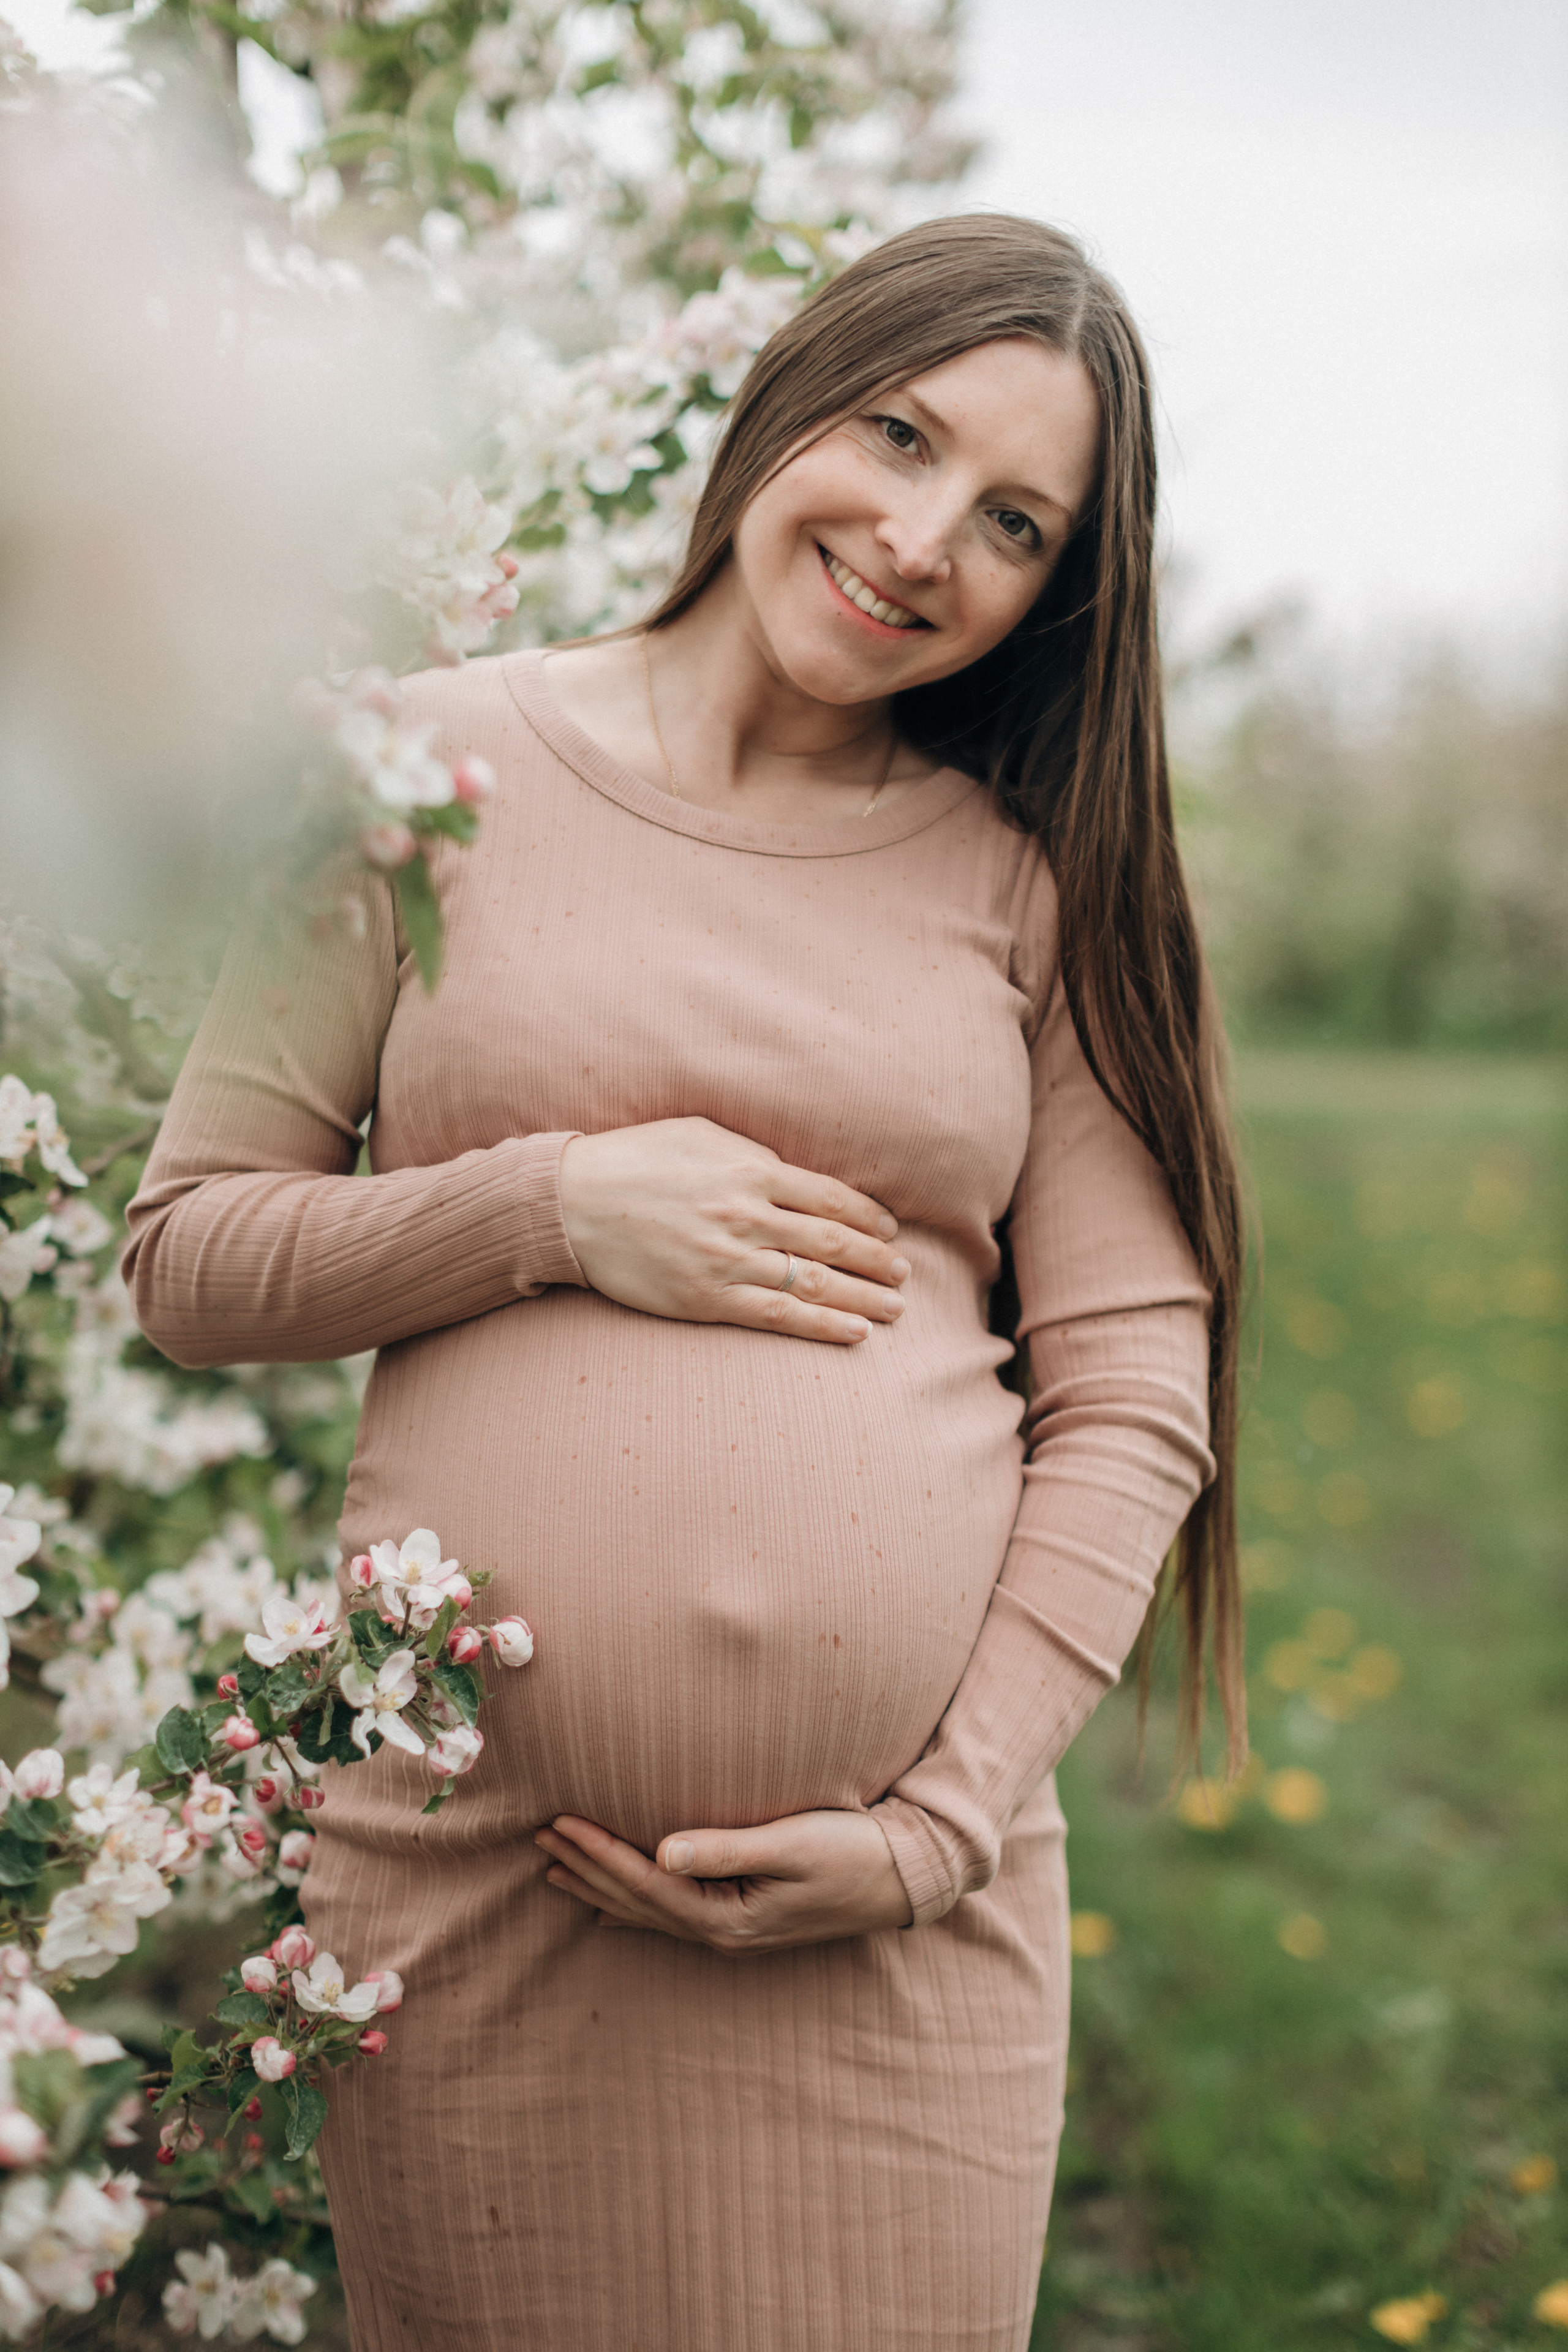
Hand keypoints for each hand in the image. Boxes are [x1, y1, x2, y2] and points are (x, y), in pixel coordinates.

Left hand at [534, 1807, 913, 1954]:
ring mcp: (732, 1932)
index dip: (599, 1853)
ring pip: (648, 1910)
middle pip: (637, 1901)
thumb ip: (727, 1849)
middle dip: (587, 1869)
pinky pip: (672, 1915)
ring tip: (555, 1869)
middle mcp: (722, 1933)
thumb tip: (662, 1851)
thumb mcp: (795, 1844)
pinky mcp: (745, 1920)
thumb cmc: (855, 1852)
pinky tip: (608, 1912)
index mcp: (729, 1917)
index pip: (647, 1883)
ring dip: (601, 1887)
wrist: (905, 1880)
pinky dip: (634, 1908)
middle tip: (538, 1837)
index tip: (559, 1823)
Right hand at [557, 1116, 907, 1344]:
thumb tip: (794, 1173)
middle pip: (831, 1241)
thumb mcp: (698, 1134)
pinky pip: (776, 1316)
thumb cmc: (633, 1160)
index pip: (829, 1196)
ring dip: (863, 1298)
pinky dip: (822, 1326)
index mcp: (748, 1169)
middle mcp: (745, 1215)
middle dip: (876, 1261)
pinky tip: (855, 1334)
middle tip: (904, 1274)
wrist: (569, 1203)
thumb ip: (751, 1153)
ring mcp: (726, 1260)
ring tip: (894, 1310)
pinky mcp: (705, 1298)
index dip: (868, 1217)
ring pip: (813, 1283)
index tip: (890, 1231)